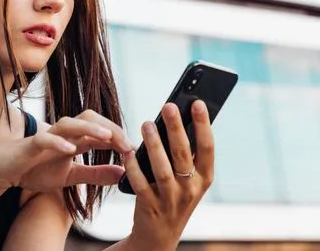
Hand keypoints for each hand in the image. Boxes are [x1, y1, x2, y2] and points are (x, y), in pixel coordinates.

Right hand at [0, 110, 134, 195]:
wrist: (2, 170)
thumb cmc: (35, 169)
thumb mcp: (71, 176)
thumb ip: (95, 174)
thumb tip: (122, 173)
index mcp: (73, 139)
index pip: (100, 129)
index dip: (118, 136)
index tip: (133, 150)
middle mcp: (62, 133)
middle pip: (88, 117)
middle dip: (108, 127)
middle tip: (125, 144)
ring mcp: (46, 136)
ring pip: (69, 123)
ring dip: (88, 128)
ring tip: (105, 137)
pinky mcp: (30, 145)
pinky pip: (44, 138)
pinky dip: (58, 142)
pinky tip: (70, 150)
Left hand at [124, 100, 213, 250]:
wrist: (158, 235)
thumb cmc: (173, 195)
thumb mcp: (187, 178)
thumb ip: (186, 154)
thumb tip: (177, 117)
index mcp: (204, 178)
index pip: (208, 148)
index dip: (203, 125)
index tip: (197, 102)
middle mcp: (191, 189)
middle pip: (184, 155)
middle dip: (176, 129)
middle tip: (168, 106)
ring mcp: (172, 200)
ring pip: (163, 169)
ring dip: (154, 145)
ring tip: (146, 124)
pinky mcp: (151, 207)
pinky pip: (141, 184)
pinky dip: (134, 168)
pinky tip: (128, 153)